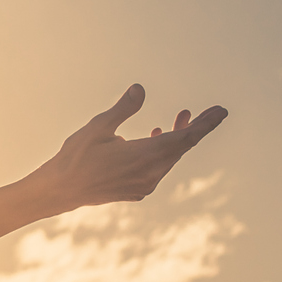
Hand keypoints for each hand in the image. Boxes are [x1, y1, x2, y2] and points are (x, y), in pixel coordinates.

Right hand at [22, 84, 227, 214]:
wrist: (59, 191)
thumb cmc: (75, 157)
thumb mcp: (98, 127)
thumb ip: (123, 109)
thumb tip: (140, 89)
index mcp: (146, 156)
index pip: (187, 138)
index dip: (206, 124)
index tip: (222, 111)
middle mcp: (151, 173)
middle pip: (182, 148)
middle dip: (193, 128)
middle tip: (208, 112)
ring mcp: (145, 185)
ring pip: (170, 159)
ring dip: (175, 139)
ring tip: (177, 121)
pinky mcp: (137, 191)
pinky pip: (159, 169)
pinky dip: (162, 153)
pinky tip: (155, 139)